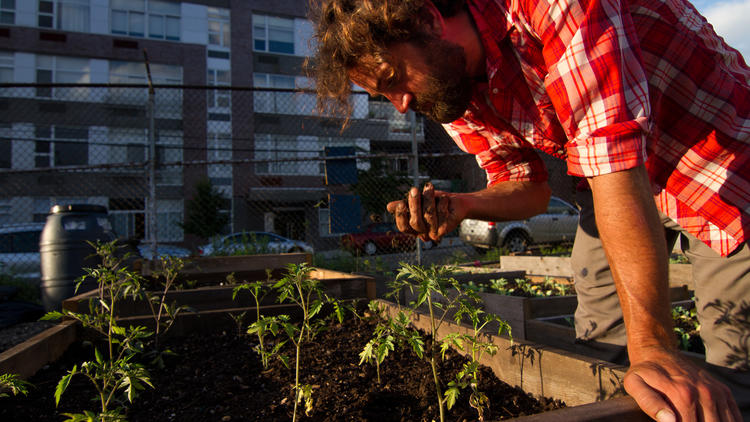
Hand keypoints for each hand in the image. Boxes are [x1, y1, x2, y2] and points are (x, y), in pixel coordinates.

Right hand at [385, 182, 461, 242]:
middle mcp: (422, 233)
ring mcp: (434, 233)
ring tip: (429, 187)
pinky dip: (442, 205)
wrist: (456, 203)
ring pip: (429, 218)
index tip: (401, 203)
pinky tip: (445, 197)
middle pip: (415, 223)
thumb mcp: (418, 200)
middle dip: (414, 205)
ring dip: (429, 200)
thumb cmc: (434, 201)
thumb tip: (389, 207)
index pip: (403, 227)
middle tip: (414, 189)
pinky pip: (442, 218)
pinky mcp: (445, 230)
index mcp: (413, 228)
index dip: (401, 216)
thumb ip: (405, 204)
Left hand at [624, 346, 740, 421]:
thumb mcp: (635, 384)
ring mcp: (715, 391)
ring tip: (694, 419)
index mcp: (682, 394)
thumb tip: (669, 421)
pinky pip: (733, 416)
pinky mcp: (722, 391)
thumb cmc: (644, 372)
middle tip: (684, 420)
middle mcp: (704, 393)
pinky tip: (711, 420)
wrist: (658, 352)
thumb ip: (649, 403)